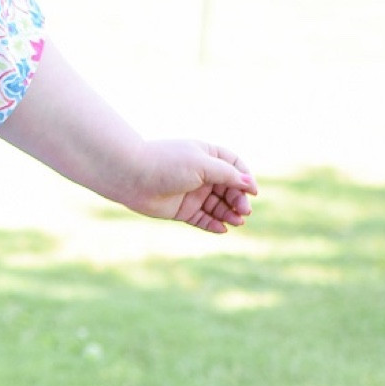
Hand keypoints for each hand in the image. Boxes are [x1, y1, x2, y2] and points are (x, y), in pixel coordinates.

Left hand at [128, 141, 257, 232]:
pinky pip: (203, 219)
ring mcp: (192, 192)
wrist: (132, 176)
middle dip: (238, 199)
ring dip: (229, 213)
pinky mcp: (182, 209)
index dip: (246, 179)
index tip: (252, 192)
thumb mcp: (202, 165)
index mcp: (207, 156)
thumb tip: (249, 183)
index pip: (235, 166)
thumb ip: (227, 174)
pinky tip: (222, 229)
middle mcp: (201, 174)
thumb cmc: (167, 164)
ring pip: (217, 205)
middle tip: (244, 211)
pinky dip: (213, 224)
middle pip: (229, 188)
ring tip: (237, 221)